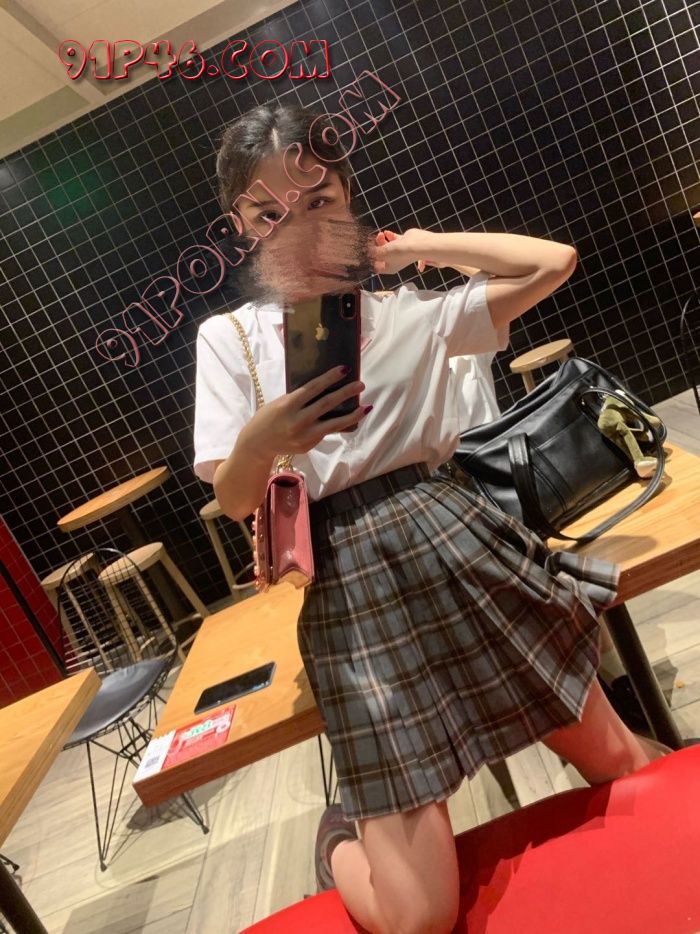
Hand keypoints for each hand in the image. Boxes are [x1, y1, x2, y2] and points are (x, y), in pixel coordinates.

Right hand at [240, 365, 369, 456]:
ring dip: (352, 415)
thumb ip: (300, 399)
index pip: (313, 388)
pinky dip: (338, 424)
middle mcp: (298, 421)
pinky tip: (349, 418)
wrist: (257, 443)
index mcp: (288, 405)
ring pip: (334, 424)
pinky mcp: (308, 446)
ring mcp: (304, 436)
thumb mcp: (280, 403)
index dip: (330, 378)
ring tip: (366, 407)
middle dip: (346, 393)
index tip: (344, 369)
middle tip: (361, 385)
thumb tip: (325, 390)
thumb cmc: (269, 417)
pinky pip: (326, 433)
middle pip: (327, 404)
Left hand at [372, 227, 444, 274]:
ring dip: (382, 239)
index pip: (375, 265)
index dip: (370, 259)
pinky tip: (386, 232)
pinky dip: (389, 236)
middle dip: (376, 246)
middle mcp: (393, 261)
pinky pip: (393, 239)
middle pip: (380, 254)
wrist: (416, 245)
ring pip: (386, 246)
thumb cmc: (400, 252)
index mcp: (388, 268)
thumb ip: (373, 252)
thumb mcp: (382, 253)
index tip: (365, 251)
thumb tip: (366, 251)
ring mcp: (398, 252)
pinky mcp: (402, 243)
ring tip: (381, 234)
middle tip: (374, 239)